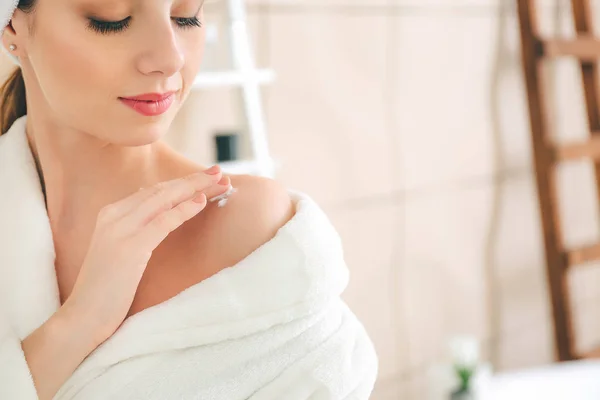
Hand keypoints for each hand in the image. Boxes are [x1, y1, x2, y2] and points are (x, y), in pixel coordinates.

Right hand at [62, 165, 230, 342]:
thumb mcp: (120, 250)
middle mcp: (114, 215)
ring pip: (165, 199)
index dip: (182, 183)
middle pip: (162, 190)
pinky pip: (163, 222)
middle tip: (220, 172)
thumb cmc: (107, 288)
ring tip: (220, 181)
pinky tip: (202, 201)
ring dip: (195, 188)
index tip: (207, 178)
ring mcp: (120, 229)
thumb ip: (136, 228)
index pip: (153, 190)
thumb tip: (162, 210)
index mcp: (111, 213)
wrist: (83, 316)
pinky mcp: (130, 247)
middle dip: (193, 180)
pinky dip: (185, 209)